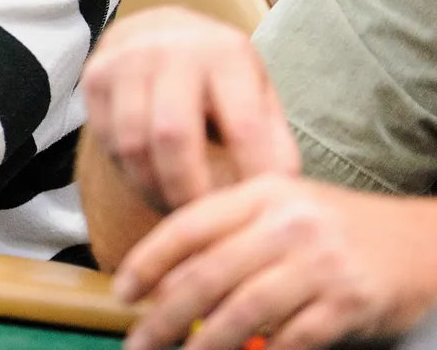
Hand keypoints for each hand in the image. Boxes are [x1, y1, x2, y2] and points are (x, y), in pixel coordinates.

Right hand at [81, 7, 297, 213]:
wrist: (158, 30)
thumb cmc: (218, 76)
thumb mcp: (256, 93)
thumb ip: (272, 140)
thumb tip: (281, 190)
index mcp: (225, 53)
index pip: (243, 126)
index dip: (251, 176)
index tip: (255, 210)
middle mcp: (171, 49)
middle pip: (173, 136)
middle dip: (188, 191)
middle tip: (202, 218)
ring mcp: (126, 60)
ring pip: (132, 144)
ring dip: (154, 188)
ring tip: (176, 207)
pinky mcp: (94, 77)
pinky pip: (107, 142)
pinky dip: (130, 174)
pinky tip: (152, 181)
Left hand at [116, 176, 436, 349]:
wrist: (420, 241)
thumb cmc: (335, 228)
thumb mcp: (280, 209)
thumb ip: (228, 232)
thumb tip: (165, 277)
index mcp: (261, 195)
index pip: (189, 226)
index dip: (149, 262)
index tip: (123, 292)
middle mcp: (287, 224)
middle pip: (208, 274)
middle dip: (164, 315)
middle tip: (138, 342)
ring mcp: (320, 264)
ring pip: (243, 310)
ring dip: (204, 343)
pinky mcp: (349, 302)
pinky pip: (293, 338)